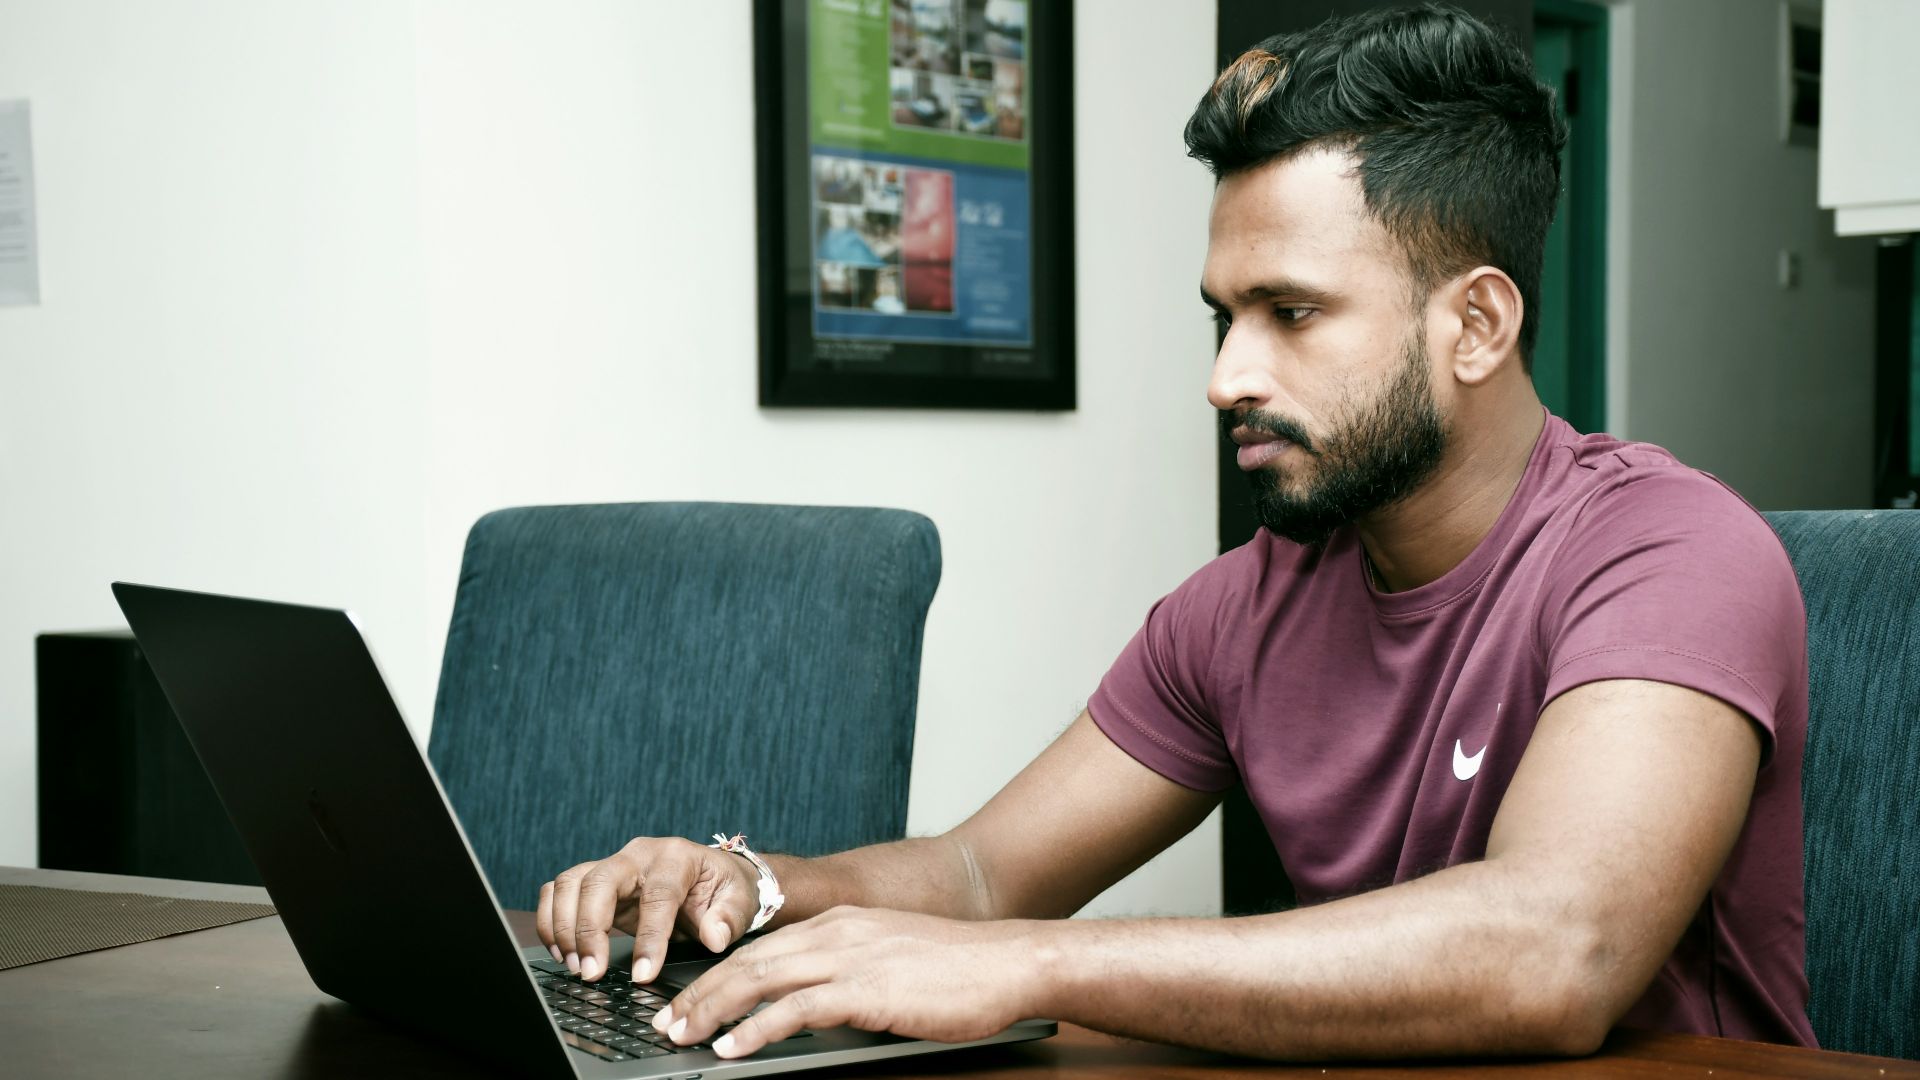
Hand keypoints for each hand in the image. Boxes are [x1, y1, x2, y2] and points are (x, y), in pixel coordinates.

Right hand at [536, 837, 759, 982]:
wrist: (714, 878)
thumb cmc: (725, 890)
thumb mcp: (739, 902)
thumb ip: (727, 919)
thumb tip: (713, 937)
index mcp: (676, 857)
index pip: (657, 895)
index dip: (648, 936)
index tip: (643, 974)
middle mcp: (638, 855)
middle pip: (599, 881)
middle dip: (588, 929)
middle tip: (591, 972)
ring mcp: (613, 865)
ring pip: (570, 883)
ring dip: (564, 926)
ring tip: (575, 966)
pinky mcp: (595, 881)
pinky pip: (559, 891)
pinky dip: (552, 920)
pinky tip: (563, 952)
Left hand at [651, 906, 1043, 1058]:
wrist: (1008, 962)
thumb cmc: (961, 970)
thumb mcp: (892, 960)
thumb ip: (850, 975)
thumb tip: (812, 1008)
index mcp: (842, 924)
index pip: (762, 947)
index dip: (718, 974)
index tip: (687, 998)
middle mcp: (837, 933)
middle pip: (749, 960)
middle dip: (700, 992)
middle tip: (666, 1021)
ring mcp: (849, 958)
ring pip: (759, 979)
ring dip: (712, 1010)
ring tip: (681, 1035)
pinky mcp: (864, 989)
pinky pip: (795, 1008)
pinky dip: (755, 1029)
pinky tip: (732, 1047)